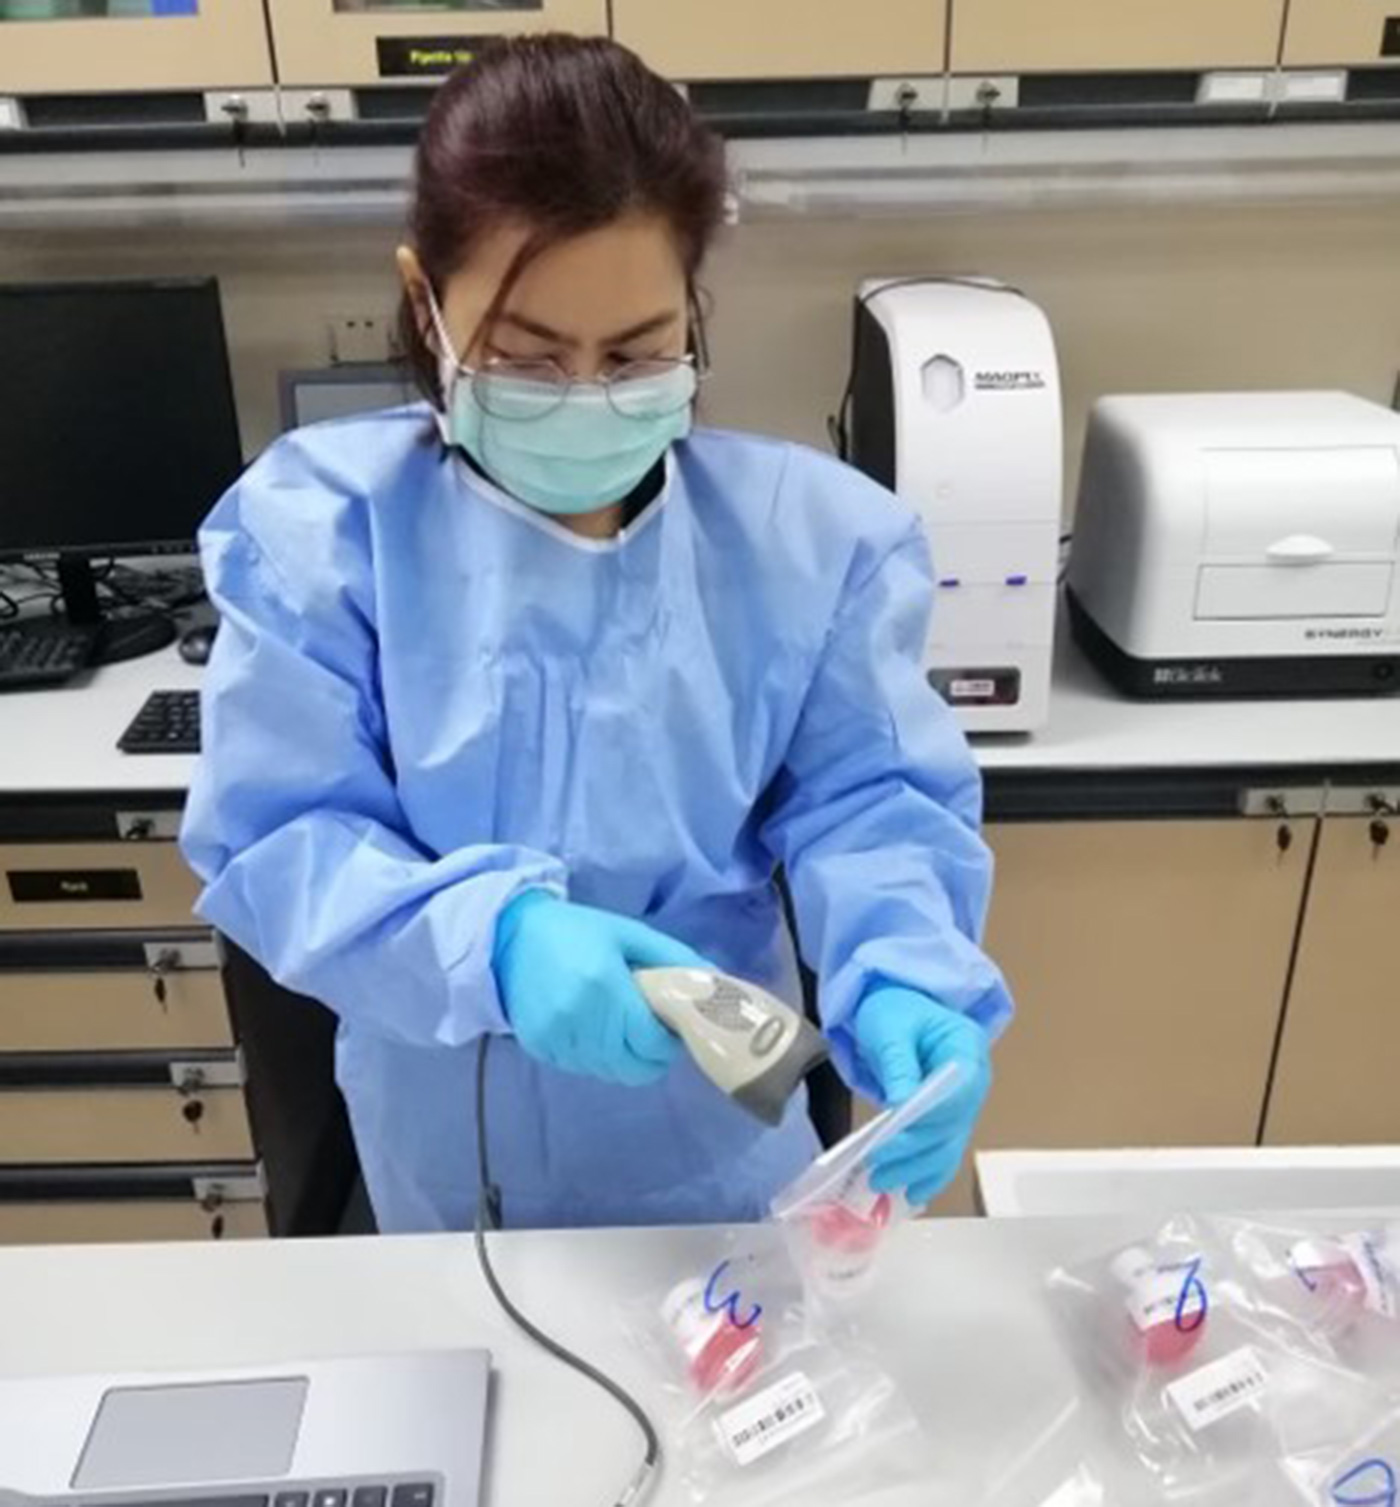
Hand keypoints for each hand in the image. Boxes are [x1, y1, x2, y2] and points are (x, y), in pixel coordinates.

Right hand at [493, 890, 705, 1085]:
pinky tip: (594, 1029)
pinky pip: (582, 1068)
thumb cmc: (577, 931)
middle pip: (634, 1068)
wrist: (510, 935)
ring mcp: (556, 1037)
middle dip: (652, 1056)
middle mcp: (580, 1019)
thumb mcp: (630, 933)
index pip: (652, 1042)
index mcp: (606, 988)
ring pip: (609, 1072)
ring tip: (622, 1026)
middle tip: (652, 1031)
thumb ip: (674, 959)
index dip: (669, 1040)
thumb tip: (718, 982)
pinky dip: (597, 1057)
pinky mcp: (540, 1048)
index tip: (670, 1023)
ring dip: (625, 1058)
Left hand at [854, 986, 991, 1205]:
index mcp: (967, 1048)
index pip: (959, 1092)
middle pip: (953, 1124)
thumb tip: (901, 1105)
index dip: (929, 1119)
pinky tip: (911, 1191)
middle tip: (879, 1169)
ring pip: (948, 1144)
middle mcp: (974, 1080)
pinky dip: (928, 1172)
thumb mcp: (890, 1028)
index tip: (893, 1138)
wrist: (895, 1006)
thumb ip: (899, 1064)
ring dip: (918, 1168)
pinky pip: (943, 1149)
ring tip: (883, 1183)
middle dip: (915, 1151)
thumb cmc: (894, 1010)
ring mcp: (964, 1102)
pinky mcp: (948, 1118)